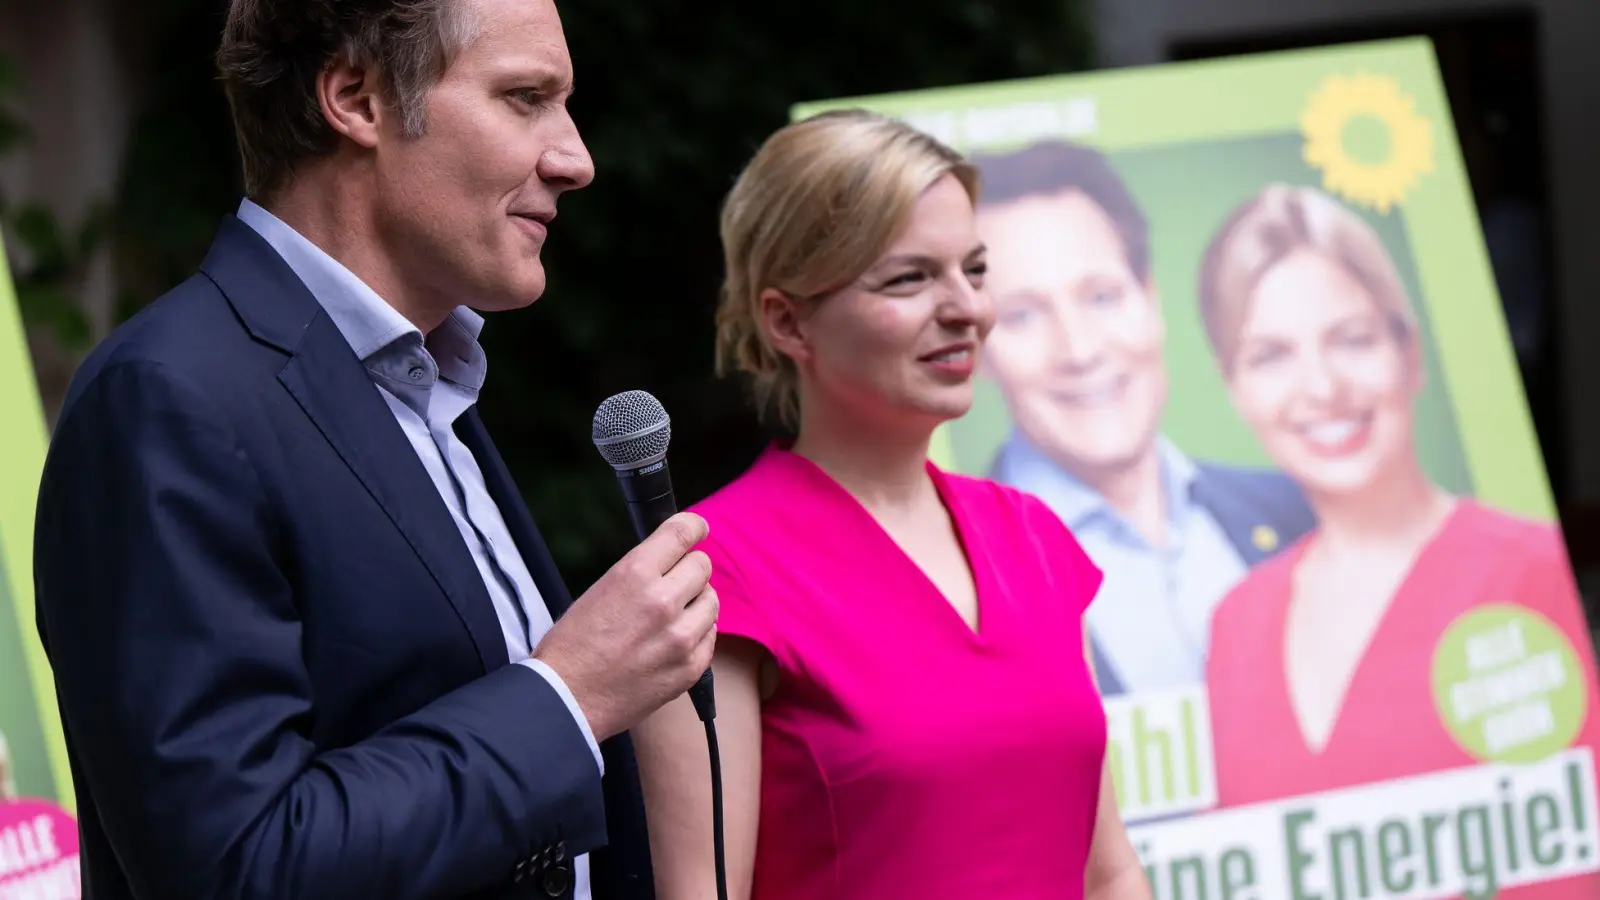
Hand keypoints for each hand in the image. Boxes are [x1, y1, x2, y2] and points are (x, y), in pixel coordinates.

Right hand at [533, 512, 717, 741]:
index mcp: (635, 574)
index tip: (698, 529)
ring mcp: (681, 637)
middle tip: (673, 584)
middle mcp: (663, 601)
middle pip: (702, 566)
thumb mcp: (600, 590)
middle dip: (689, 570)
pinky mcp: (690, 667)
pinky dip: (697, 634)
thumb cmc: (573, 645)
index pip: (682, 533)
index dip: (694, 527)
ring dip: (696, 603)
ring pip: (712, 600)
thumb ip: (641, 573)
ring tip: (672, 617)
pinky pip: (710, 635)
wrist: (567, 699)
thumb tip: (672, 562)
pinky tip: (673, 641)